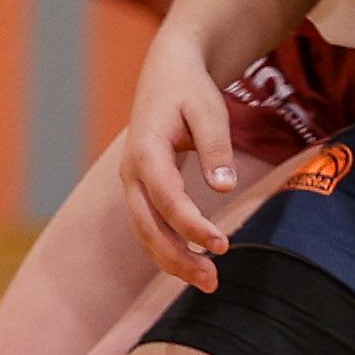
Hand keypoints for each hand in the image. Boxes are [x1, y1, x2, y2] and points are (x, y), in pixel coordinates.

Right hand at [123, 33, 244, 292]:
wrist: (167, 73)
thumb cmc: (190, 90)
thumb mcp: (209, 110)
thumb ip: (216, 148)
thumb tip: (224, 188)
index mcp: (146, 150)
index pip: (168, 199)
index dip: (193, 226)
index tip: (222, 245)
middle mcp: (131, 172)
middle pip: (148, 225)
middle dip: (178, 257)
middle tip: (212, 280)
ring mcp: (132, 183)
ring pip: (145, 232)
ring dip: (172, 260)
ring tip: (208, 282)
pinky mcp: (141, 190)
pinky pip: (150, 226)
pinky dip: (168, 249)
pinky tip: (194, 265)